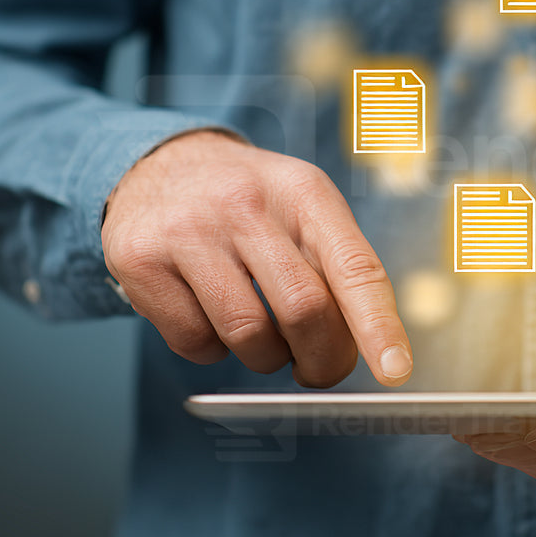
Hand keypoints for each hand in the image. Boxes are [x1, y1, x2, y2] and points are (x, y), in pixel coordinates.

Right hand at [101, 130, 411, 386]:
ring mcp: (187, 230)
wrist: (159, 164)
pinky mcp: (140, 260)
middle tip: (318, 372)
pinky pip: (195, 343)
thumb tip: (369, 348)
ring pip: (248, 336)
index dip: (378, 325)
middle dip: (321, 360)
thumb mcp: (302, 208)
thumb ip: (338, 268)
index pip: (354, 266)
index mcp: (303, 191)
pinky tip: (211, 317)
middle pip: (303, 310)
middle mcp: (245, 203)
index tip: (395, 370)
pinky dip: (213, 350)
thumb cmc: (250, 202)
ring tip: (262, 334)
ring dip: (266, 358)